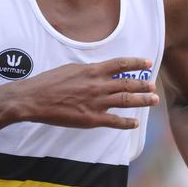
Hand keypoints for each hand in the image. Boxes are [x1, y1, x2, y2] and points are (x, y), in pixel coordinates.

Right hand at [15, 57, 158, 128]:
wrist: (34, 98)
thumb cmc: (48, 82)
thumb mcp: (70, 69)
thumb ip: (87, 71)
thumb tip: (99, 71)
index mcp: (92, 71)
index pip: (120, 64)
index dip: (136, 64)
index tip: (147, 63)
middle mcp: (97, 85)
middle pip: (127, 83)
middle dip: (143, 84)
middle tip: (153, 85)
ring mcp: (96, 102)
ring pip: (125, 101)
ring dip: (141, 100)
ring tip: (153, 100)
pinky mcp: (91, 118)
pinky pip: (114, 121)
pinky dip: (126, 123)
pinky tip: (134, 123)